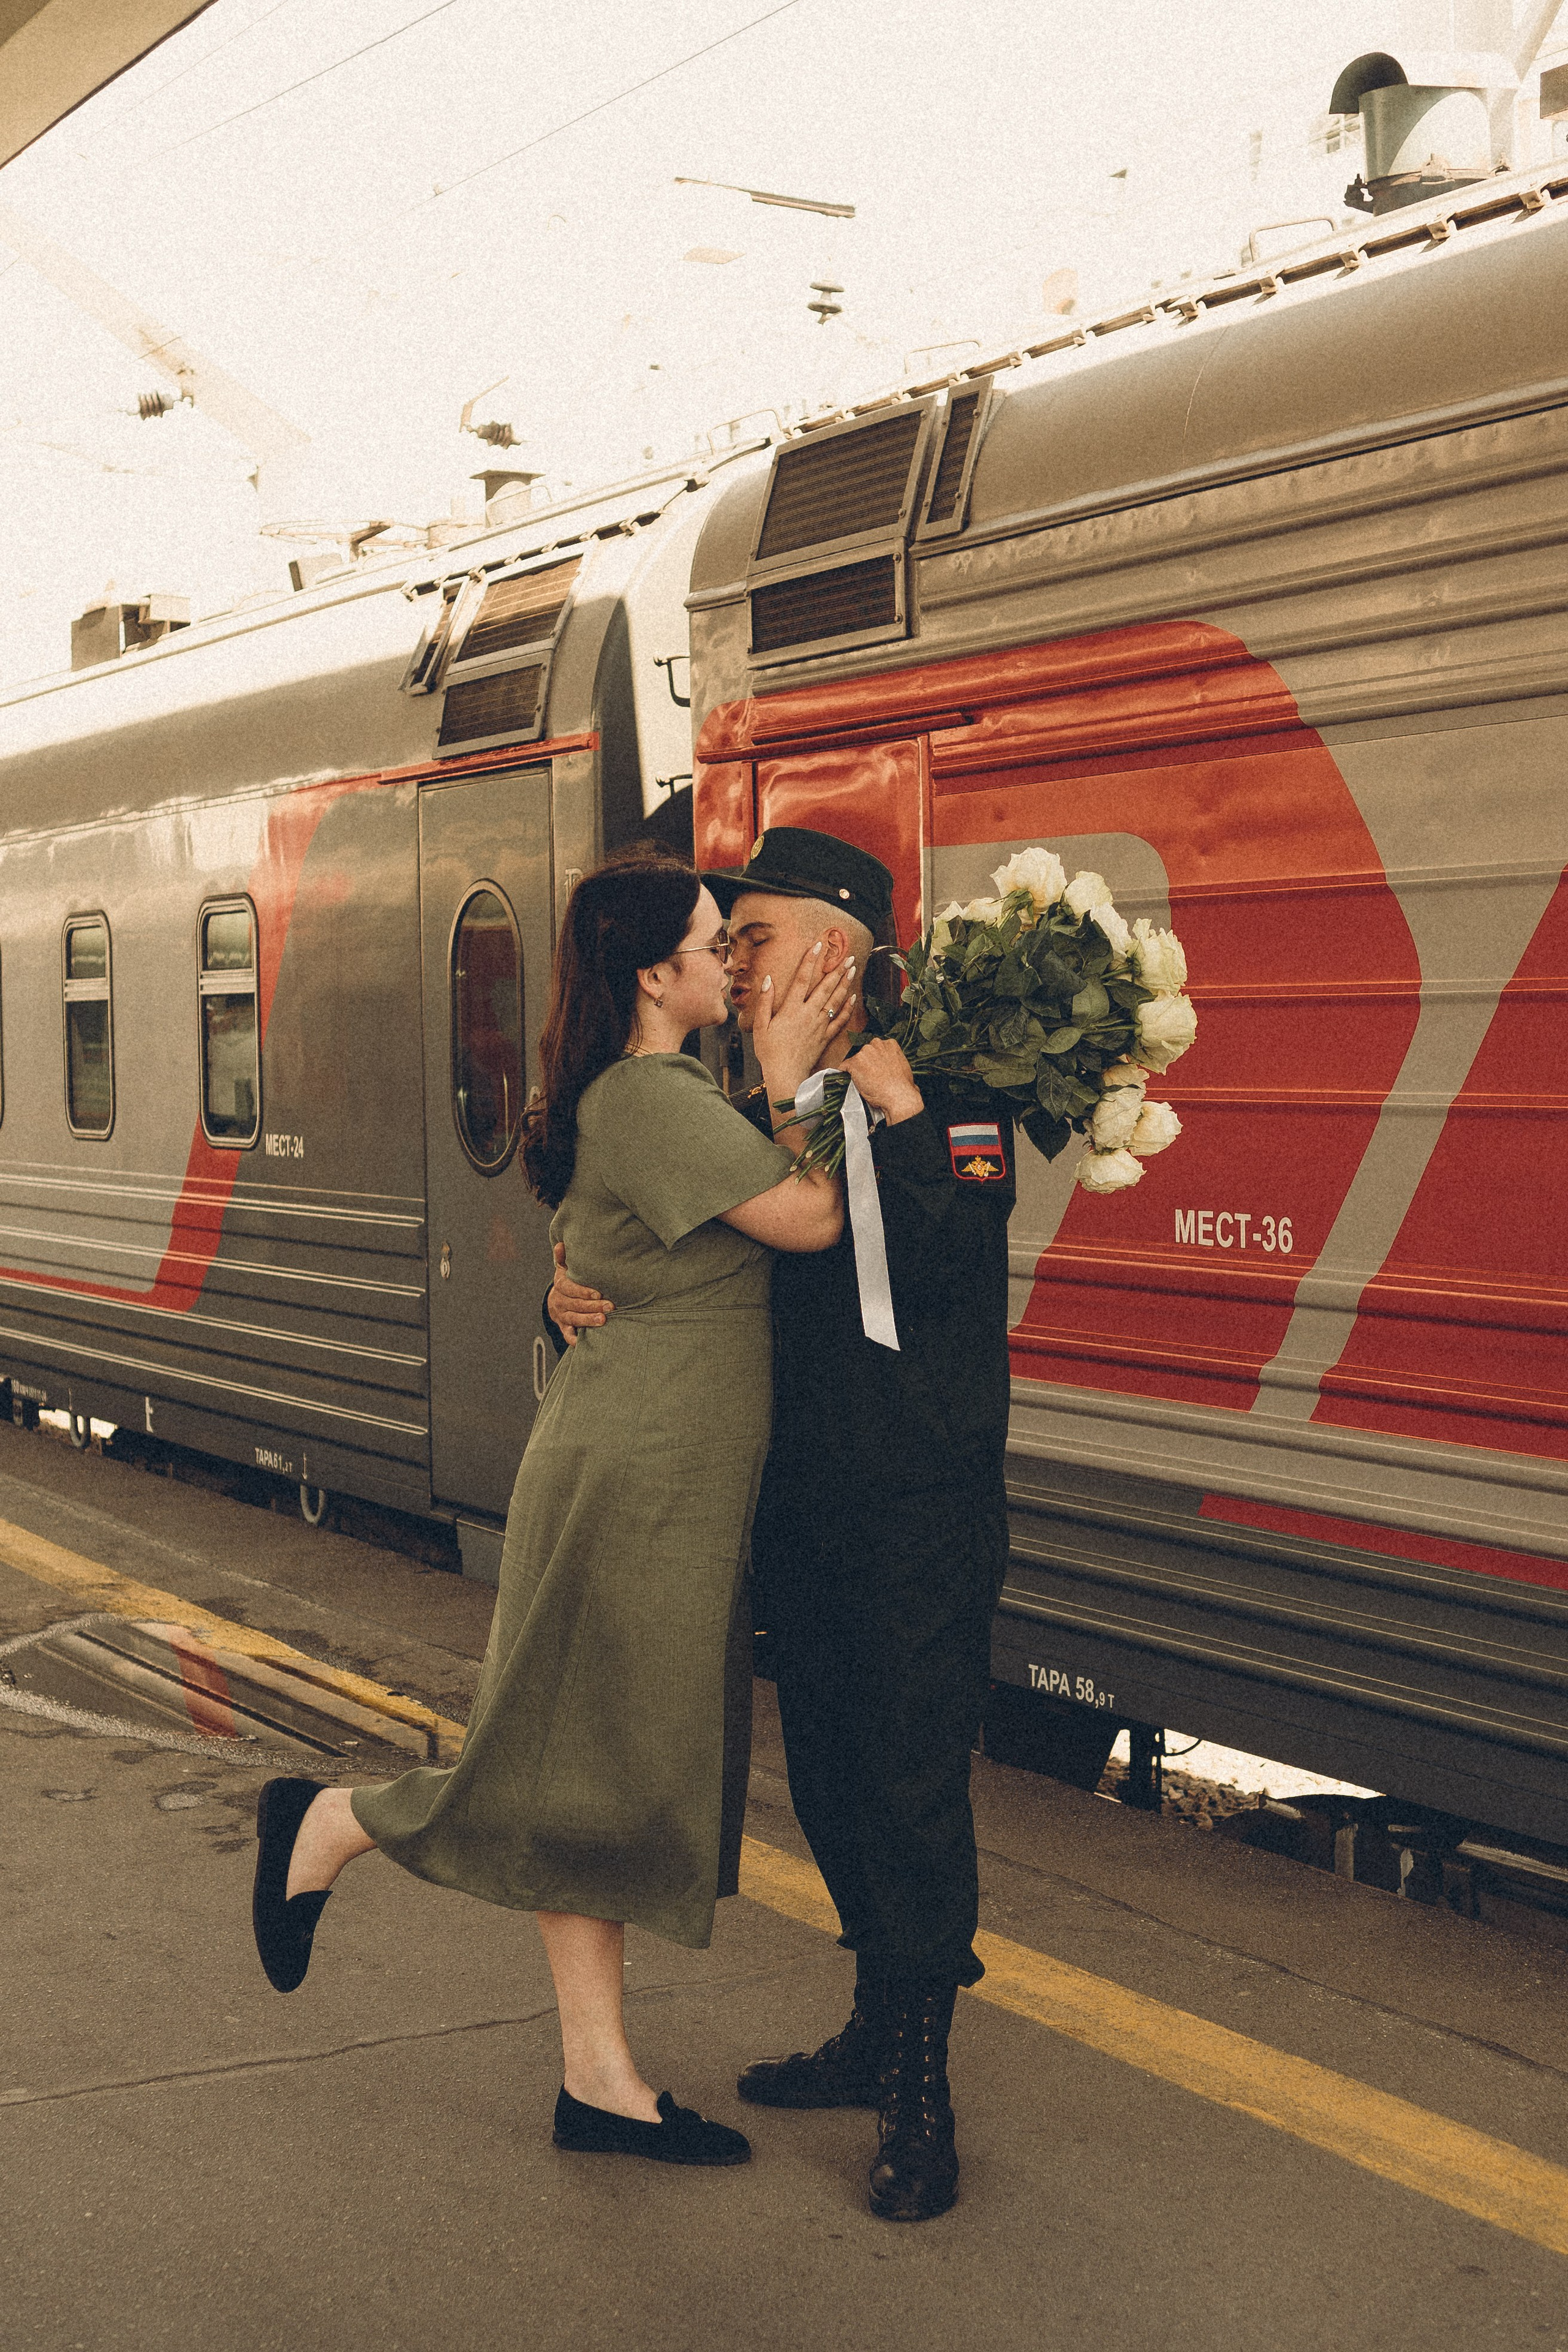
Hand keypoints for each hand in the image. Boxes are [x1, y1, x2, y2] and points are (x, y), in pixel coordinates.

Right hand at [548, 1240, 613, 1347]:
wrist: (556, 1300)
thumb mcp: (564, 1269)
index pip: (569, 1288)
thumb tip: (561, 1244)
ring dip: (588, 1320)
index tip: (598, 1293)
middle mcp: (559, 1301)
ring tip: (603, 1321)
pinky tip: (582, 1341)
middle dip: (592, 1306)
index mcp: (560, 1285)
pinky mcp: (564, 1327)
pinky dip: (573, 1338)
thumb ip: (564, 1258)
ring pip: (573, 1318)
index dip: (583, 1291)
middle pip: (575, 1304)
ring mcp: (561, 1315)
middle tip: (610, 1307)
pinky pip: (567, 1334)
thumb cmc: (568, 1282)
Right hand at [752, 938, 856, 1097]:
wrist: (785, 1074)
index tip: (818, 945)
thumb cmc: (769, 1051)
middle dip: (837, 969)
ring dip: (845, 983)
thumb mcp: (761, 1026)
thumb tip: (769, 980)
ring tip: (852, 969)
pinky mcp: (825, 1037)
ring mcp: (819, 1025)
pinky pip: (839, 1021)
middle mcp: (808, 1014)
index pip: (802, 978)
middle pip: (825, 986)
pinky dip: (847, 1009)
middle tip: (848, 955)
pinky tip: (853, 998)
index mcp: (791, 1008)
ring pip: (835, 1000)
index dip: (810, 960)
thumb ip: (765, 1001)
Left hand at [846, 1038, 923, 1125]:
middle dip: (866, 1063)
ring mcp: (864, 1053)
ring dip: (857, 1070)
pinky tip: (849, 1081)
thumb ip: (894, 1061)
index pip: (876, 1048)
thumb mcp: (903, 1066)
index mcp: (890, 1044)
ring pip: (855, 1060)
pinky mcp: (854, 1063)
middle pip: (865, 1053)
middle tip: (870, 1077)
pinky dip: (844, 1074)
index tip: (876, 1069)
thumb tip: (891, 1067)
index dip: (875, 1060)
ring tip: (864, 1083)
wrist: (898, 1096)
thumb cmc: (903, 1086)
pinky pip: (844, 1067)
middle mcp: (876, 1044)